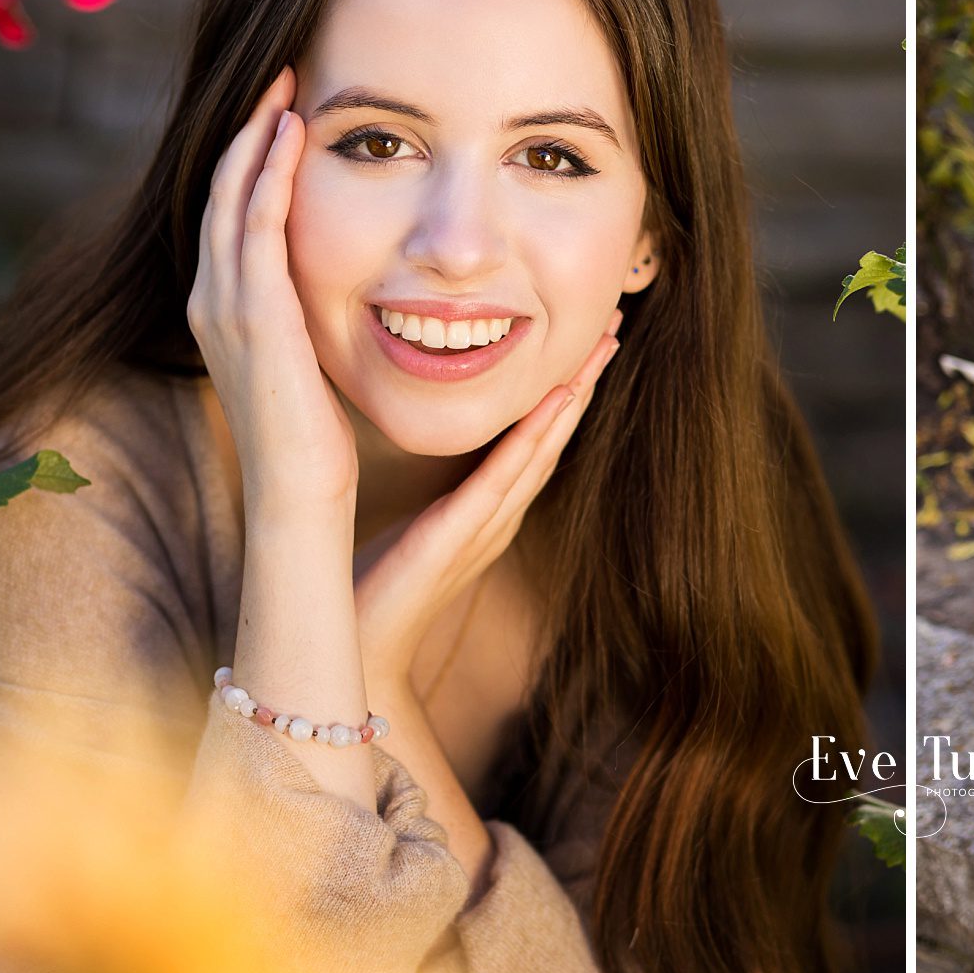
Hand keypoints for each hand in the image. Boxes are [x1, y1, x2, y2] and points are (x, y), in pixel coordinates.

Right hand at [187, 66, 356, 512]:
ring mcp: (222, 306)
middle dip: (250, 133)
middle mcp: (213, 301)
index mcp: (229, 312)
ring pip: (232, 197)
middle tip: (280, 76)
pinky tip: (288, 135)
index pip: (238, 216)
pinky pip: (253, 225)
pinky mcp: (248, 314)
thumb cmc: (320, 442)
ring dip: (255, 139)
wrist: (303, 496)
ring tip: (283, 87)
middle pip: (224, 193)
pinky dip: (266, 175)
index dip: (258, 161)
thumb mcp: (312, 364)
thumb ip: (314, 323)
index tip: (291, 113)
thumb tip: (358, 292)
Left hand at [351, 315, 621, 700]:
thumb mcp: (412, 522)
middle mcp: (501, 513)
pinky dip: (533, 438)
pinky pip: (504, 478)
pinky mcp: (460, 535)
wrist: (359, 654)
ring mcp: (487, 525)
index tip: (586, 335)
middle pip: (556, 434)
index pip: (538, 435)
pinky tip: (555, 402)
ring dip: (575, 395)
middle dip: (586, 375)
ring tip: (601, 346)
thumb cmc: (377, 588)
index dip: (567, 385)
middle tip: (614, 319)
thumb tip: (430, 436)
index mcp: (490, 506)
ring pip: (543, 448)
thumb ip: (434, 489)